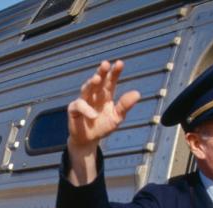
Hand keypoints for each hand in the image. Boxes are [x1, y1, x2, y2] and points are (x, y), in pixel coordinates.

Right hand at [66, 60, 140, 183]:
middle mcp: (95, 94)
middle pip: (98, 80)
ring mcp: (83, 100)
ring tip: (97, 79)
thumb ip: (125, 106)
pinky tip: (94, 115)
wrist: (89, 139)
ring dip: (91, 83)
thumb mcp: (117, 117)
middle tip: (106, 64)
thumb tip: (138, 93)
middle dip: (101, 72)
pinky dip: (86, 109)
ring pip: (87, 88)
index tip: (120, 63)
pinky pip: (80, 105)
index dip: (115, 72)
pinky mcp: (74, 109)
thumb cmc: (103, 126)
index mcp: (106, 94)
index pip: (111, 81)